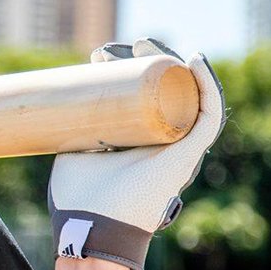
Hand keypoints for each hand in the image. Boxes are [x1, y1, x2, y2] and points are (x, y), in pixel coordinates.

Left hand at [48, 38, 225, 269]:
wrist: (91, 224)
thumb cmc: (78, 196)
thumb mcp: (70, 153)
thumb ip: (72, 133)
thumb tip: (62, 107)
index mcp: (136, 141)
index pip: (139, 96)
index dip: (123, 71)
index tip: (98, 56)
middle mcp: (160, 142)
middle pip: (163, 90)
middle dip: (143, 62)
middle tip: (117, 46)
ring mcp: (177, 147)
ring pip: (185, 94)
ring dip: (171, 64)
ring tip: (146, 44)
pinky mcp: (187, 155)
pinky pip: (208, 114)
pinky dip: (207, 85)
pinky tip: (195, 60)